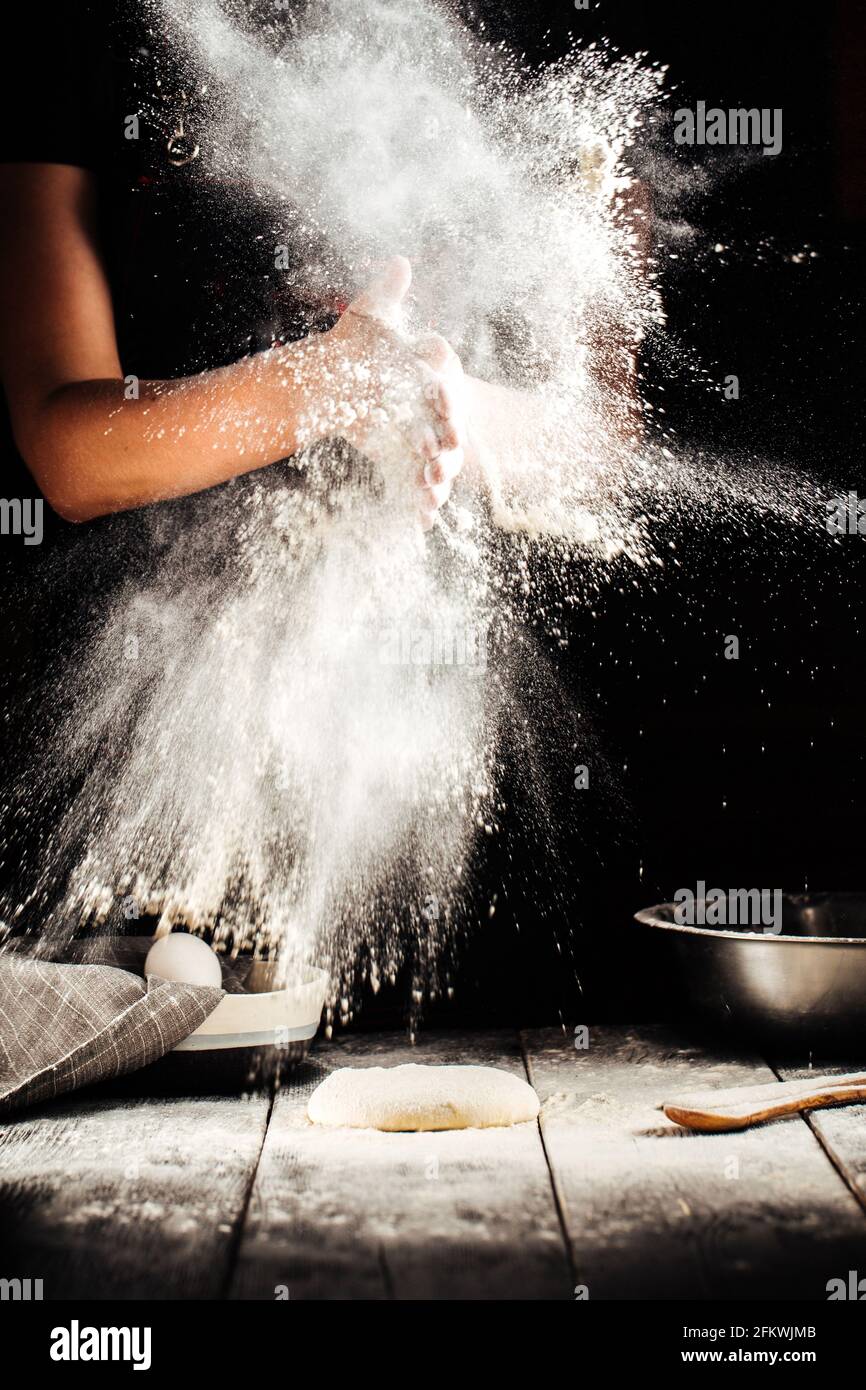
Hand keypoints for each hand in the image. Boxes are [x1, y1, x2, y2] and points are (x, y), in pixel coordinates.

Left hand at [325, 256, 465, 527]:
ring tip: (429, 493)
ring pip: (439, 464)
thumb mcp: (371, 319)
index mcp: (435, 377)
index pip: (446, 389)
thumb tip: (399, 261)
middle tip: (438, 459)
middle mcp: (437, 411)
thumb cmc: (361, 346)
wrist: (339, 381)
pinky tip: (422, 521)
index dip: (447, 401)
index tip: (444, 411)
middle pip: (449, 432)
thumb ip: (386, 294)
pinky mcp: (411, 462)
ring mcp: (427, 439)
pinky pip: (421, 488)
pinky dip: (424, 506)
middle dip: (446, 447)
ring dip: (437, 481)